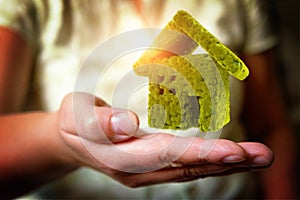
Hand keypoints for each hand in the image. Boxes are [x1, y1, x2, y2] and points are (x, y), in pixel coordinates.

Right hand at [57, 92, 273, 186]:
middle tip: (263, 156)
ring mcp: (146, 172)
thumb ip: (99, 122)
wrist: (70, 140)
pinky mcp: (152, 167)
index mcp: (119, 157)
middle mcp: (137, 171)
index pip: (165, 156)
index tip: (234, 151)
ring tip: (258, 157)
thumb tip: (128, 123)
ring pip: (190, 170)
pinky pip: (185, 167)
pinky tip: (232, 158)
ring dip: (225, 164)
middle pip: (186, 167)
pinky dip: (211, 163)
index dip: (199, 154)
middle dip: (226, 162)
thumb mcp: (75, 115)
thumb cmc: (73, 122)